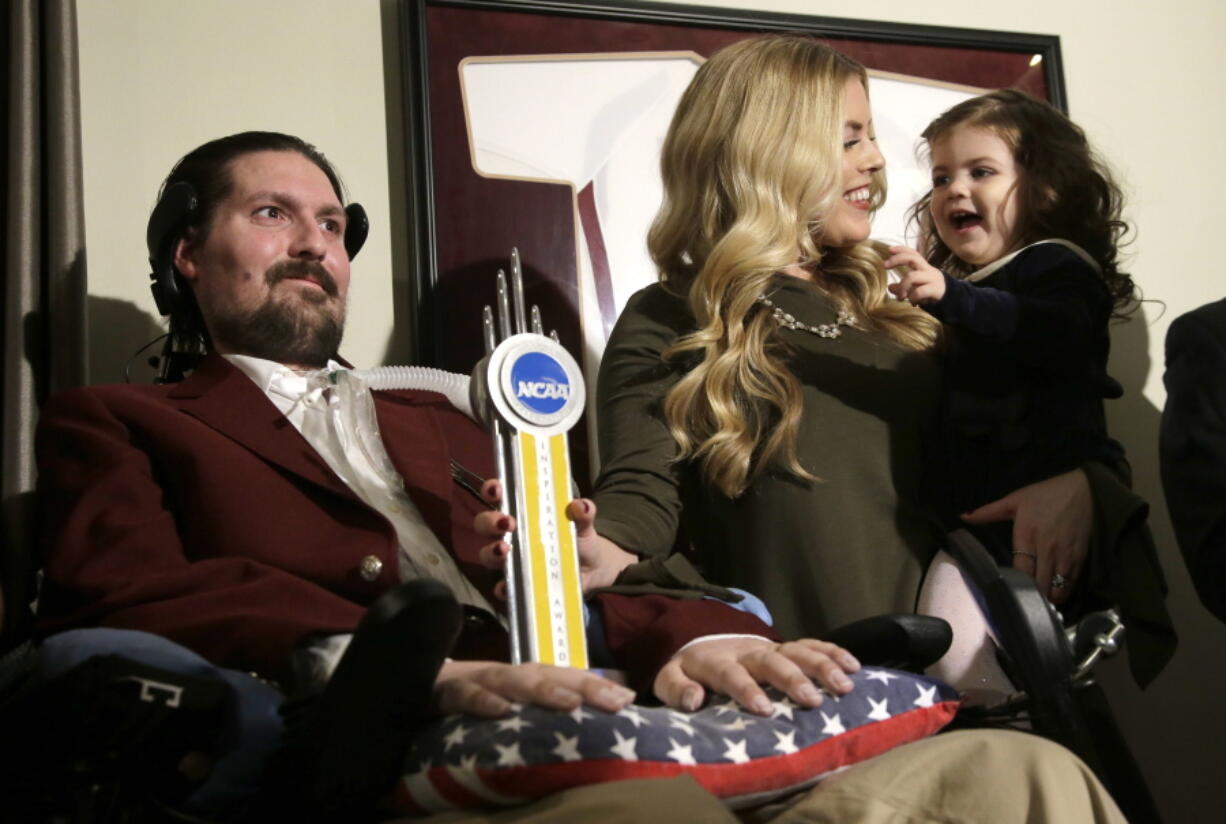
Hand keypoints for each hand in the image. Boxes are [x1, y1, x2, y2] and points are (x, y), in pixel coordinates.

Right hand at [434, 659, 635, 716]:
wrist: (406, 687)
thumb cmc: (465, 703)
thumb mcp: (504, 708)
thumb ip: (536, 714)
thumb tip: (581, 724)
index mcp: (521, 678)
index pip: (564, 677)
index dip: (595, 686)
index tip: (629, 699)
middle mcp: (504, 675)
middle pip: (548, 674)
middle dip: (584, 685)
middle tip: (617, 701)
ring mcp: (475, 680)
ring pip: (512, 680)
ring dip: (542, 690)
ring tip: (570, 703)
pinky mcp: (443, 692)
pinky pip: (464, 695)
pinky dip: (482, 701)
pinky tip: (502, 712)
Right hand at [474, 480, 637, 591]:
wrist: (591, 568)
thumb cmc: (578, 537)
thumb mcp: (583, 523)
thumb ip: (583, 513)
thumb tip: (582, 506)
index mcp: (522, 511)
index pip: (498, 496)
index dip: (492, 490)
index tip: (497, 490)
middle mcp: (510, 534)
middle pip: (485, 524)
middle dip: (490, 521)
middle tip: (507, 522)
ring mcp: (512, 559)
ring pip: (487, 554)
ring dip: (491, 551)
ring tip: (504, 549)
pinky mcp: (518, 583)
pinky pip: (503, 587)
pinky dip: (502, 587)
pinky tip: (506, 586)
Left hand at [654, 637, 858, 714]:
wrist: (701, 637)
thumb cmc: (688, 669)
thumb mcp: (668, 677)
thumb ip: (676, 689)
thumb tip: (693, 701)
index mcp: (715, 661)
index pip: (730, 673)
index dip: (746, 688)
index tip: (763, 709)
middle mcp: (746, 650)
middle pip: (771, 660)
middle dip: (791, 678)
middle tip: (811, 700)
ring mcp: (769, 646)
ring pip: (797, 650)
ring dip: (821, 666)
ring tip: (844, 686)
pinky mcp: (785, 646)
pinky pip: (811, 645)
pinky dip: (833, 653)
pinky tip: (854, 667)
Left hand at [885, 245, 945, 304]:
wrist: (952, 300)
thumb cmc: (931, 293)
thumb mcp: (915, 288)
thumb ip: (902, 287)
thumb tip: (890, 287)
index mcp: (923, 268)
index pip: (913, 253)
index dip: (902, 249)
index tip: (889, 249)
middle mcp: (928, 270)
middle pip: (913, 258)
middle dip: (897, 259)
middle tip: (885, 265)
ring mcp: (932, 279)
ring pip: (912, 276)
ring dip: (902, 286)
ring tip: (900, 297)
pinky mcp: (935, 290)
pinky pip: (920, 291)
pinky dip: (912, 297)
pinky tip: (912, 302)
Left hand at [961, 468, 1091, 604]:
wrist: (1083, 489)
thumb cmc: (1045, 494)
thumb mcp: (1014, 500)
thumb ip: (987, 512)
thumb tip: (962, 516)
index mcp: (1027, 537)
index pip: (1020, 572)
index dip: (1015, 585)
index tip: (1008, 590)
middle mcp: (1046, 550)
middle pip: (1039, 585)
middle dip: (1031, 595)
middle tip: (1023, 598)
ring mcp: (1065, 556)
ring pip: (1057, 589)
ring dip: (1048, 596)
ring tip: (1039, 596)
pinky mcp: (1080, 558)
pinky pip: (1071, 583)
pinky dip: (1063, 590)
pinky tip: (1054, 589)